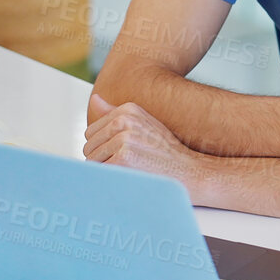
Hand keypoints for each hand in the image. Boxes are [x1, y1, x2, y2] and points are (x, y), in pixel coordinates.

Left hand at [84, 96, 204, 180]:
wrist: (190, 170)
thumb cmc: (167, 151)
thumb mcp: (143, 124)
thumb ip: (114, 113)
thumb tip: (95, 99)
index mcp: (127, 110)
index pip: (91, 132)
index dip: (102, 148)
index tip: (120, 154)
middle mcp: (124, 121)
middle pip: (89, 146)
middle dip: (102, 159)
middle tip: (126, 165)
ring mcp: (123, 139)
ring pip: (92, 161)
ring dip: (106, 171)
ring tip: (129, 171)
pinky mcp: (123, 158)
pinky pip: (100, 172)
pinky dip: (109, 180)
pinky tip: (128, 178)